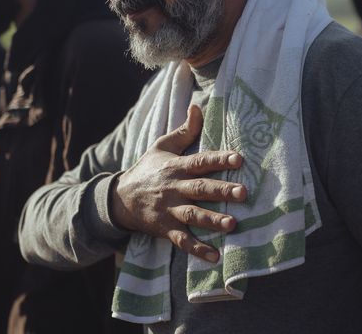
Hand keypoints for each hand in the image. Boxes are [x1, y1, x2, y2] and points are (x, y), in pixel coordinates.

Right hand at [111, 104, 247, 261]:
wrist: (118, 199)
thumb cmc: (147, 169)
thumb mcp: (162, 147)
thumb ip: (184, 130)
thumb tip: (198, 105)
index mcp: (176, 167)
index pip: (200, 161)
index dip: (219, 159)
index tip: (238, 159)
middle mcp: (174, 188)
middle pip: (200, 189)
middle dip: (222, 191)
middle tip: (244, 193)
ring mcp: (169, 210)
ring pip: (193, 215)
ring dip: (213, 220)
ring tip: (232, 224)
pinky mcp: (165, 228)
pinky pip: (182, 241)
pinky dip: (198, 250)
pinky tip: (215, 257)